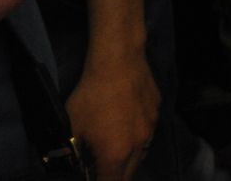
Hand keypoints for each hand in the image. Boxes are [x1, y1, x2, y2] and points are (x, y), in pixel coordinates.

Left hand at [68, 53, 159, 180]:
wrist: (119, 61)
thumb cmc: (91, 96)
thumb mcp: (73, 127)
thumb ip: (75, 152)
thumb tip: (77, 163)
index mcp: (116, 155)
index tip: (92, 176)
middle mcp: (139, 146)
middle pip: (129, 173)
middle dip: (115, 175)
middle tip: (101, 168)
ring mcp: (151, 127)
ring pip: (141, 153)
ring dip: (129, 158)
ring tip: (115, 148)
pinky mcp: (157, 110)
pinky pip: (148, 131)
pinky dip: (137, 135)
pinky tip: (126, 121)